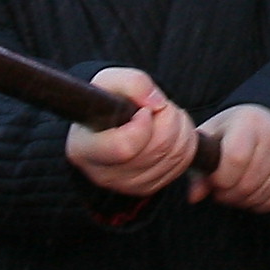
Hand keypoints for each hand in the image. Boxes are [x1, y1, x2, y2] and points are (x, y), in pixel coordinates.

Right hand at [65, 66, 199, 200]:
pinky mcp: (147, 188)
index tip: (143, 111)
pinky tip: (172, 131)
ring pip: (173, 157)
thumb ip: (133, 83)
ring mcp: (126, 186)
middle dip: (168, 118)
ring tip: (166, 114)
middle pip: (156, 150)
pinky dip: (185, 143)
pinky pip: (181, 165)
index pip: (125, 147)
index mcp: (84, 149)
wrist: (105, 123)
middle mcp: (103, 174)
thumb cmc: (104, 101)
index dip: (143, 125)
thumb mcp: (110, 81)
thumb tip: (157, 103)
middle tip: (160, 106)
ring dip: (180, 128)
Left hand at [193, 103, 269, 212]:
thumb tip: (194, 196)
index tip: (214, 178)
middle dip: (228, 194)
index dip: (220, 179)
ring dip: (242, 200)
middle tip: (222, 189)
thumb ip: (201, 165)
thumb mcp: (213, 136)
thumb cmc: (236, 130)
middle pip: (247, 183)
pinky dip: (258, 203)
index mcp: (249, 122)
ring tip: (235, 189)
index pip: (235, 160)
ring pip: (260, 195)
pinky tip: (252, 192)